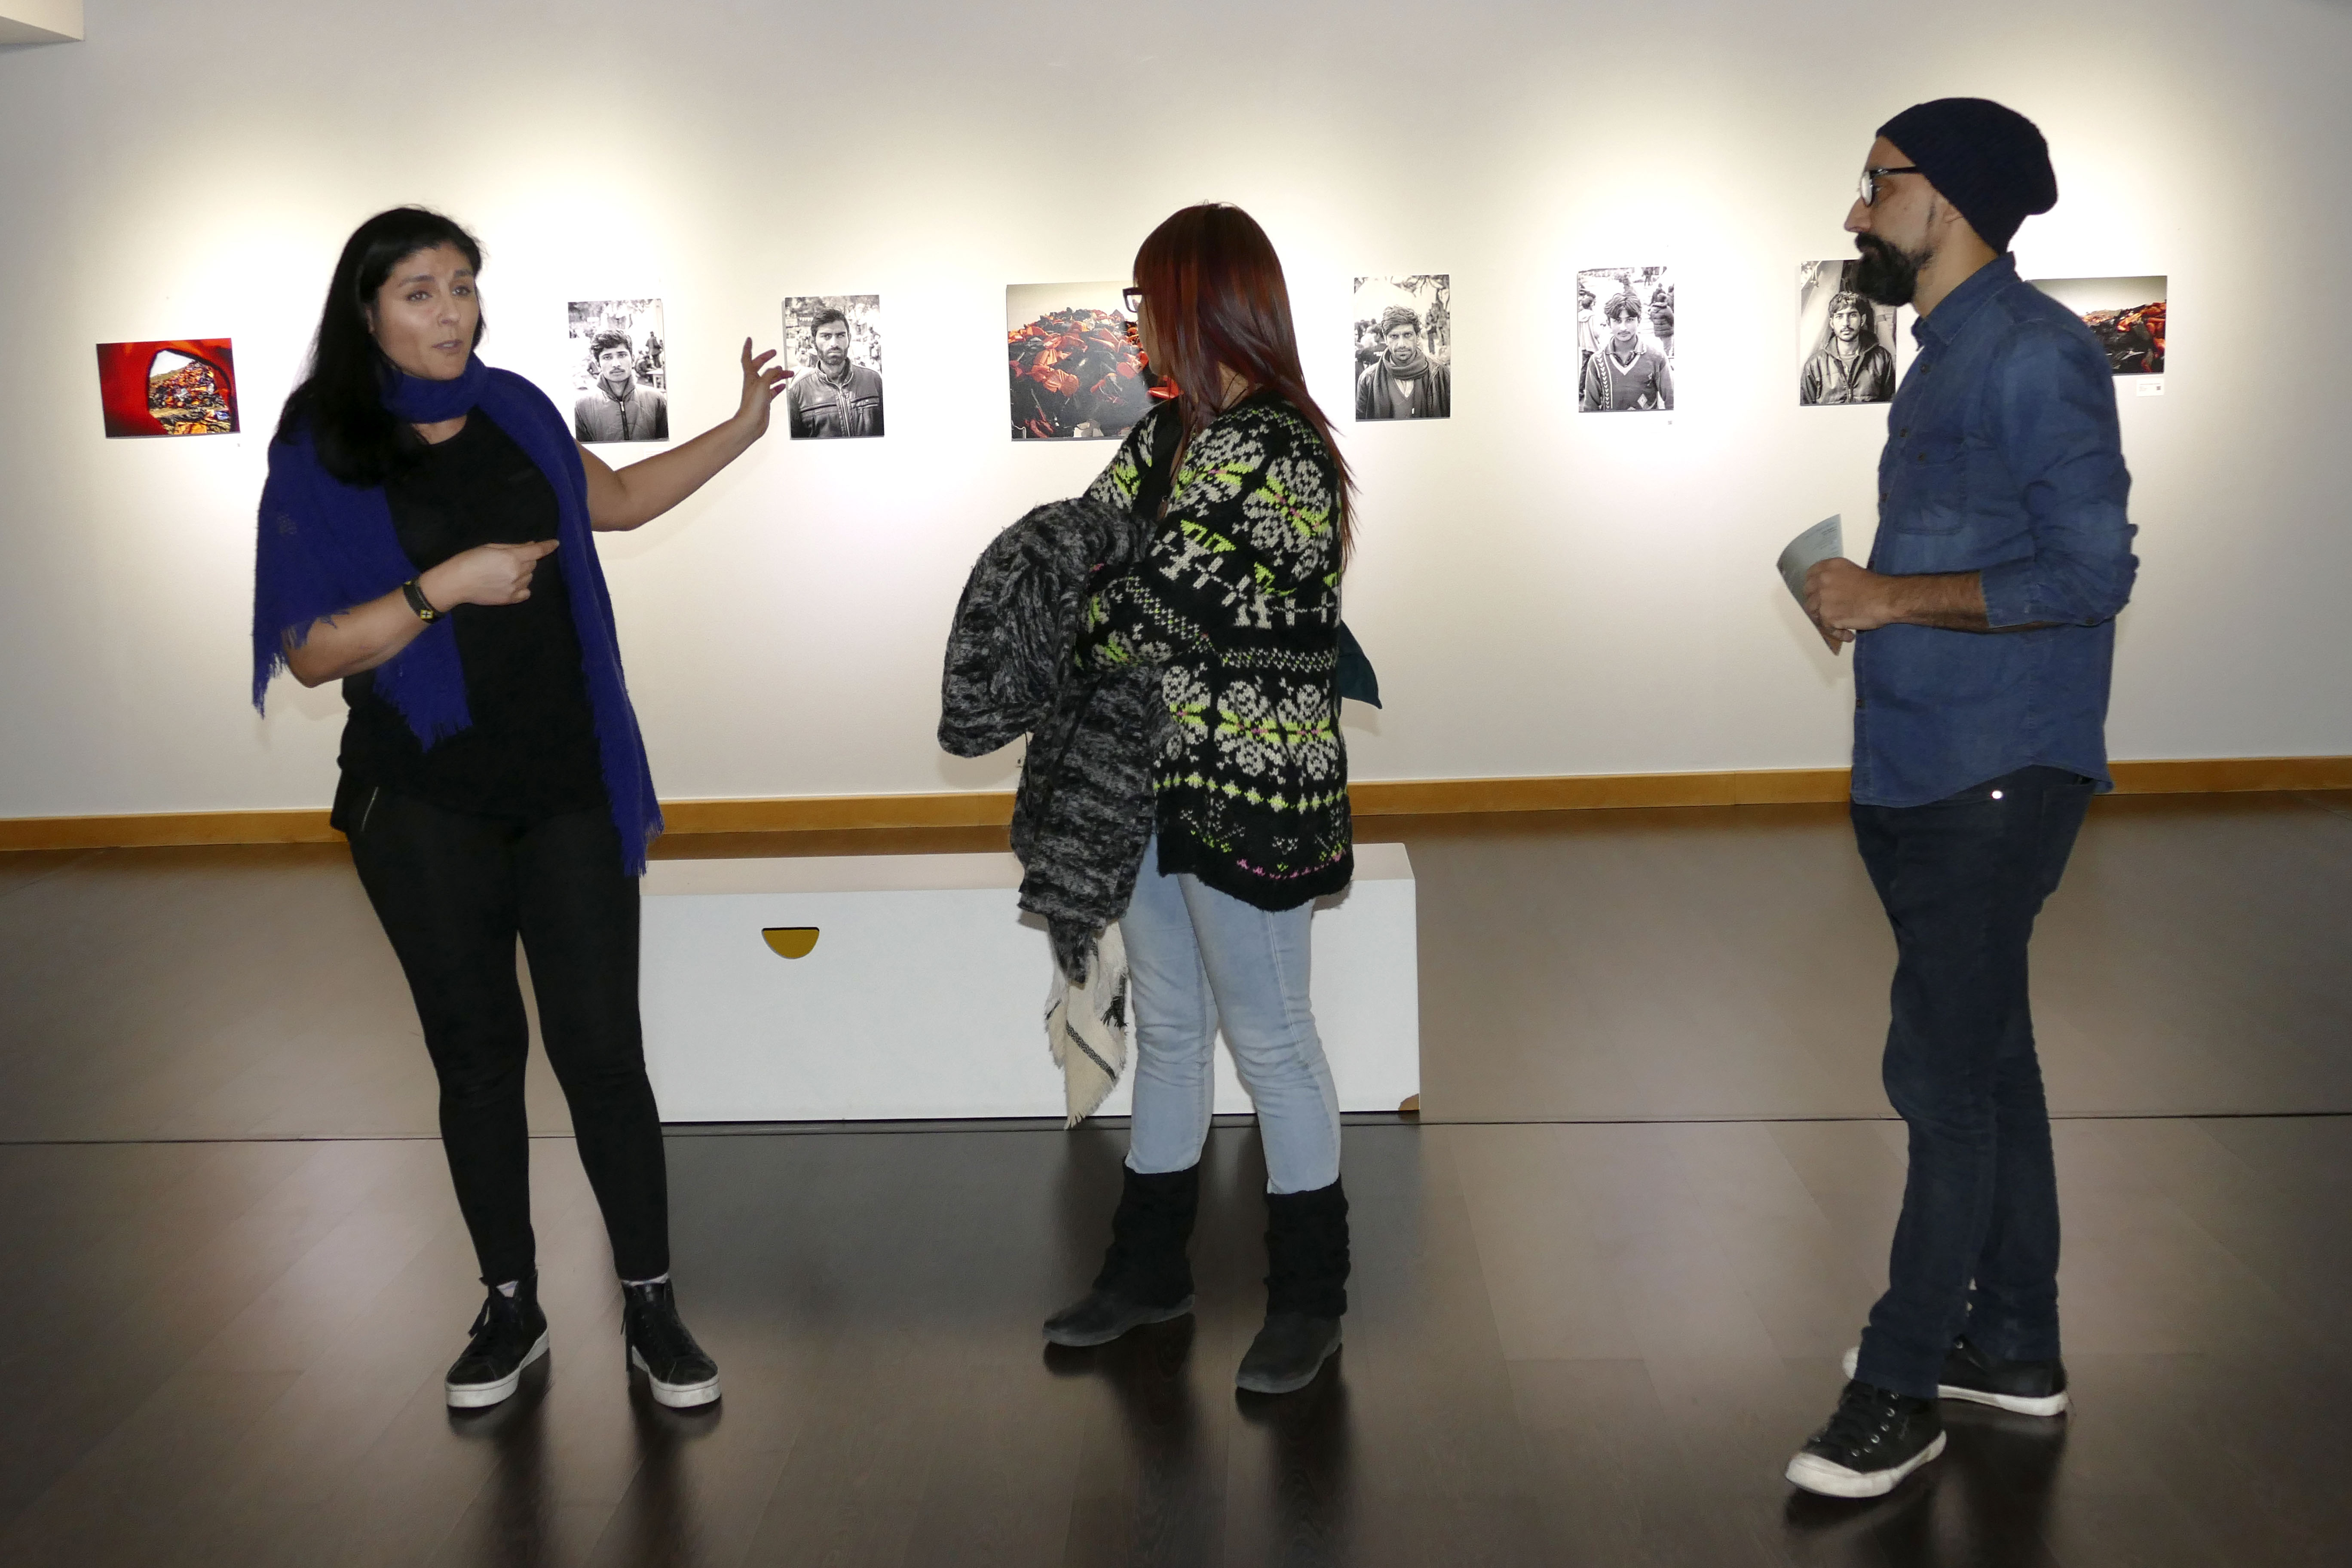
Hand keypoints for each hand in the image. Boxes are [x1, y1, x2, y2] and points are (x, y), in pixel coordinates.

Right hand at [420, 539, 558, 607]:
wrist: (456, 582)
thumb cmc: (469, 560)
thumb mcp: (491, 547)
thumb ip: (513, 547)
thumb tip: (530, 545)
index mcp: (512, 558)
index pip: (537, 551)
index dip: (547, 546)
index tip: (555, 543)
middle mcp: (517, 573)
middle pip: (532, 565)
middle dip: (526, 560)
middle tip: (509, 559)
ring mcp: (515, 588)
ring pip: (529, 578)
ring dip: (523, 573)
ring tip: (505, 572)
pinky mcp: (510, 599)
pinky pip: (526, 593)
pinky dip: (523, 587)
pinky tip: (512, 584)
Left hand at [733, 338, 788, 438]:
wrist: (751, 422)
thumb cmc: (752, 405)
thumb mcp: (762, 383)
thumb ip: (770, 374)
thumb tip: (777, 369)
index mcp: (750, 376)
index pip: (747, 358)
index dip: (748, 348)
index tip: (749, 339)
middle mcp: (753, 383)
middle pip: (760, 366)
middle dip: (766, 358)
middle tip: (773, 353)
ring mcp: (759, 391)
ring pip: (769, 378)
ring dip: (778, 373)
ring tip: (787, 371)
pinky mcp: (765, 400)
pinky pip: (773, 390)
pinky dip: (778, 386)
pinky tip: (783, 385)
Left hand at [1804, 557, 1888, 651]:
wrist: (1886, 598)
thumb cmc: (1877, 586)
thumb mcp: (1853, 572)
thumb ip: (1837, 578)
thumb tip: (1831, 590)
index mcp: (1830, 567)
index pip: (1810, 575)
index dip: (1813, 585)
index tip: (1817, 591)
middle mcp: (1822, 581)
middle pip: (1808, 593)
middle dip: (1815, 601)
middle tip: (1826, 609)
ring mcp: (1823, 599)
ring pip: (1813, 612)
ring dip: (1823, 619)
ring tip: (1837, 625)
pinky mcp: (1827, 617)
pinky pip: (1827, 628)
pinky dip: (1838, 633)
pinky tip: (1849, 635)